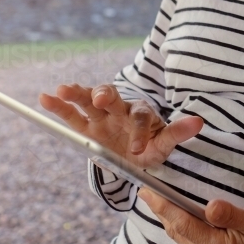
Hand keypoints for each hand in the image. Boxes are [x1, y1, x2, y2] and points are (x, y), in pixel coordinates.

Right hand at [38, 83, 202, 167]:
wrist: (133, 153)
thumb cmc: (150, 145)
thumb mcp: (164, 144)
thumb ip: (178, 133)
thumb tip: (199, 122)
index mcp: (141, 113)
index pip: (141, 117)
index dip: (139, 131)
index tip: (136, 149)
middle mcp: (120, 109)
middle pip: (113, 97)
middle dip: (106, 96)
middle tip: (100, 100)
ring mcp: (101, 116)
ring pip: (88, 99)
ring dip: (77, 93)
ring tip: (63, 90)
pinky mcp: (86, 126)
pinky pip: (70, 114)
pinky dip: (58, 105)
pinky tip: (44, 98)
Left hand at [137, 190, 243, 243]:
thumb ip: (229, 215)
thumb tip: (208, 205)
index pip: (183, 224)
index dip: (163, 206)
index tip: (147, 192)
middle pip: (177, 231)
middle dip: (162, 210)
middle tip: (149, 190)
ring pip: (180, 239)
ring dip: (170, 219)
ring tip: (160, 199)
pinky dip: (181, 228)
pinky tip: (180, 216)